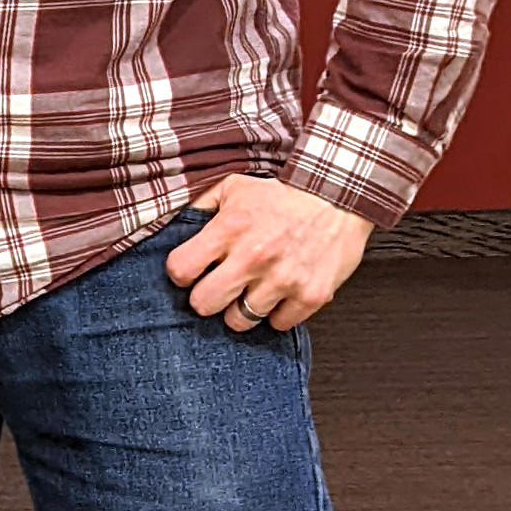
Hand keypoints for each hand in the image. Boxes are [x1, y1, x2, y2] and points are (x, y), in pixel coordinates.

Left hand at [165, 174, 373, 332]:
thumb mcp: (233, 187)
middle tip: (215, 288)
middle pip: (204, 304)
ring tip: (248, 291)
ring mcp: (283, 280)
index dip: (180, 273)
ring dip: (240, 309)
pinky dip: (275, 313)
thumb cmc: (281, 193)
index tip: (188, 271)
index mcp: (229, 229)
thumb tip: (174, 226)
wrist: (336, 196)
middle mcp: (253, 257)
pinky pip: (278, 324)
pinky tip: (277, 294)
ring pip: (240, 320)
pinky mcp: (311, 296)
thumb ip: (201, 207)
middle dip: (204, 298)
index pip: (181, 269)